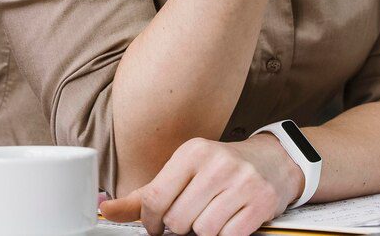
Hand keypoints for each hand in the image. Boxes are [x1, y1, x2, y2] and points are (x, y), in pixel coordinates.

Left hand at [99, 135, 302, 235]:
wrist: (273, 161)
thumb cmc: (221, 168)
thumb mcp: (184, 172)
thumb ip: (145, 195)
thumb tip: (106, 210)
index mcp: (192, 151)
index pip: (155, 198)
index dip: (151, 223)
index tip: (157, 226)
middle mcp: (216, 162)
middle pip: (177, 220)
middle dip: (181, 227)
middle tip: (192, 216)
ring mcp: (241, 181)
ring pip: (202, 231)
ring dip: (205, 232)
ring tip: (213, 215)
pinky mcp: (260, 201)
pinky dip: (226, 235)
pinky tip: (231, 219)